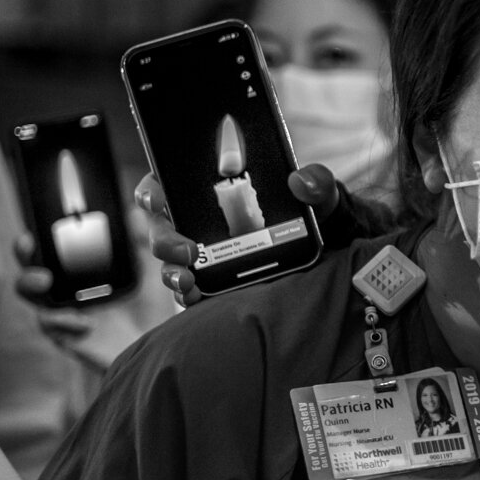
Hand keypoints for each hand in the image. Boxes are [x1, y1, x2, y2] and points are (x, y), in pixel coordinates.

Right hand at [13, 231, 154, 372]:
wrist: (159, 342)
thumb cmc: (150, 305)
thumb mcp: (150, 269)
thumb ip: (142, 242)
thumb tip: (135, 213)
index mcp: (82, 268)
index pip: (50, 247)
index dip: (36, 237)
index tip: (32, 230)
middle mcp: (68, 287)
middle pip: (31, 265)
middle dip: (23, 254)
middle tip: (27, 244)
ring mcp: (64, 310)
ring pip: (32, 295)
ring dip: (30, 283)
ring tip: (45, 280)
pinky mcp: (67, 335)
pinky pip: (51, 325)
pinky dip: (63, 320)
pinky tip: (85, 322)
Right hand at [134, 165, 344, 306]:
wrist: (327, 248)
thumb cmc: (312, 210)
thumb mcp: (318, 191)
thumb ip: (315, 181)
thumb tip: (300, 182)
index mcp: (208, 188)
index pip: (163, 183)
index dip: (152, 192)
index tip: (158, 202)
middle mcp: (196, 220)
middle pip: (159, 227)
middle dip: (163, 240)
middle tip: (188, 252)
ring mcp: (202, 253)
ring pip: (170, 262)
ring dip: (171, 273)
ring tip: (188, 282)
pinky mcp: (213, 280)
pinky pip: (189, 290)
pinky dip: (187, 295)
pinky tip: (196, 298)